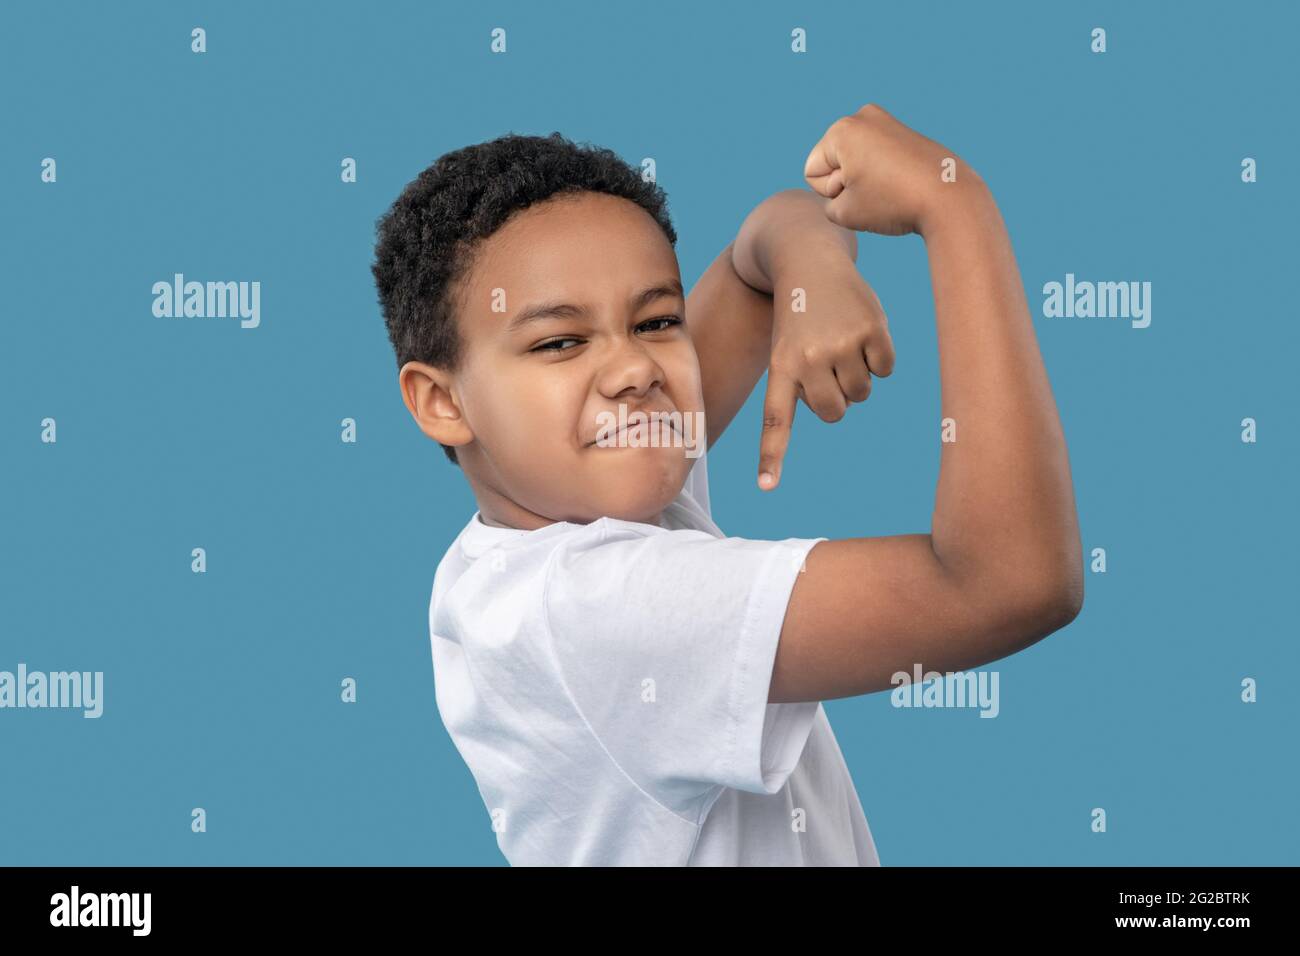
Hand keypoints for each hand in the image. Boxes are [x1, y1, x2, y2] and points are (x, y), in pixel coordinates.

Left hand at [759, 252, 894, 489]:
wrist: (808, 257)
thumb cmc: (798, 314)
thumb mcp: (787, 347)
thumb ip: (805, 385)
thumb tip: (840, 410)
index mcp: (781, 368)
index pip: (776, 420)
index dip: (772, 456)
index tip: (766, 488)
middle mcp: (808, 359)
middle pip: (835, 413)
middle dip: (837, 398)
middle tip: (827, 365)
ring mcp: (841, 344)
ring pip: (862, 393)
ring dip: (857, 375)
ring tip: (840, 342)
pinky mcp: (872, 329)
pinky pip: (885, 369)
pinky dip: (879, 356)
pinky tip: (862, 330)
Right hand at [803, 103, 976, 236]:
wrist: (949, 199)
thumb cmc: (893, 205)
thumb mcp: (843, 213)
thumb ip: (828, 200)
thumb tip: (849, 185)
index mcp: (841, 129)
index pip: (812, 172)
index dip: (830, 193)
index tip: (861, 194)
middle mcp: (862, 116)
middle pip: (832, 163)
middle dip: (847, 182)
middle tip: (879, 192)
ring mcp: (886, 120)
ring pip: (854, 162)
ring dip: (864, 180)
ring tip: (891, 188)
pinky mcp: (904, 132)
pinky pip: (876, 159)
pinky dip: (883, 174)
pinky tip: (902, 184)